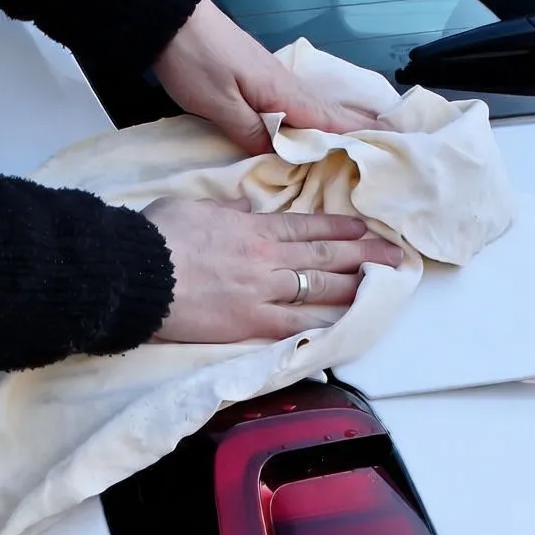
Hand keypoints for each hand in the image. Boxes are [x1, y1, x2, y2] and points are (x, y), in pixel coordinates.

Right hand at [143, 198, 403, 342]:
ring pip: (318, 289)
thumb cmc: (159, 236)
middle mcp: (268, 259)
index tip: (365, 229)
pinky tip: (341, 327)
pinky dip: (319, 326)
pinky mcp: (249, 323)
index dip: (340, 229)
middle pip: (325, 257)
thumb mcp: (194, 206)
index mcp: (254, 229)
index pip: (308, 227)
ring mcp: (262, 293)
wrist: (140, 273)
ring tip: (380, 288)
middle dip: (365, 255)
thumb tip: (245, 210)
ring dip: (353, 287)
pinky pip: (293, 325)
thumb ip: (226, 210)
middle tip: (395, 257)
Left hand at [153, 0, 382, 155]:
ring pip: (313, 107)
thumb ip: (251, 132)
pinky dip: (314, 115)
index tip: (387, 148)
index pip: (327, 120)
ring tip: (364, 136)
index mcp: (281, 93)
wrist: (173, 18)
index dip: (356, 136)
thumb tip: (280, 155)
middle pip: (327, 111)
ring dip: (339, 122)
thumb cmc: (195, 61)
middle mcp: (284, 84)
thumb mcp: (219, 106)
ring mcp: (272, 79)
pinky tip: (315, 123)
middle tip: (389, 144)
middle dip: (358, 128)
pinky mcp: (258, 77)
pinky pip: (296, 103)